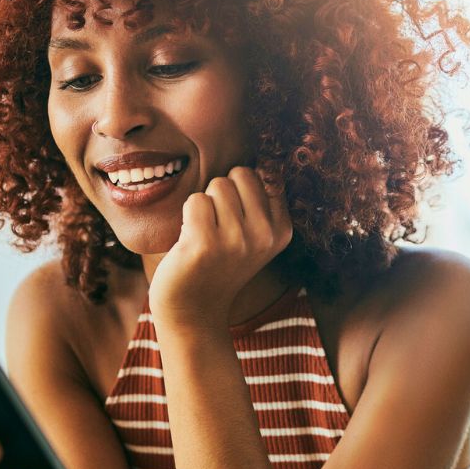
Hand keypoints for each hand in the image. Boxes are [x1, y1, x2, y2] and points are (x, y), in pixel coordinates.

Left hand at [148, 166, 292, 325]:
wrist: (193, 309)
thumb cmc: (218, 262)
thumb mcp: (254, 235)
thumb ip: (261, 200)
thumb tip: (267, 159)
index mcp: (282, 230)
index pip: (265, 174)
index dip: (243, 191)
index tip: (237, 221)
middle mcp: (265, 235)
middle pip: (240, 174)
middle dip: (223, 192)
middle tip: (218, 227)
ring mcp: (236, 241)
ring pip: (217, 185)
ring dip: (205, 205)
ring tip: (205, 235)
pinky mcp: (205, 244)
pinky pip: (195, 200)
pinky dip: (187, 216)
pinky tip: (190, 242)